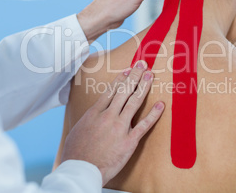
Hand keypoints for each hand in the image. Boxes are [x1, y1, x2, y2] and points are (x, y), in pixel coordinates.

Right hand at [60, 61, 164, 185]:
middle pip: (124, 92)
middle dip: (135, 76)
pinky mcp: (129, 141)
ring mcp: (119, 127)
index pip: (111, 91)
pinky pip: (144, 125)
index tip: (128, 70)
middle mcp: (108, 116)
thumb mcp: (77, 130)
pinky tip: (160, 105)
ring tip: (150, 76)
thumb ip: (88, 119)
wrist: (80, 169)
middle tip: (143, 65)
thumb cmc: (75, 152)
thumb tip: (92, 114)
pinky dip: (153, 114)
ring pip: (134, 102)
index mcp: (95, 113)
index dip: (121, 79)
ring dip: (143, 87)